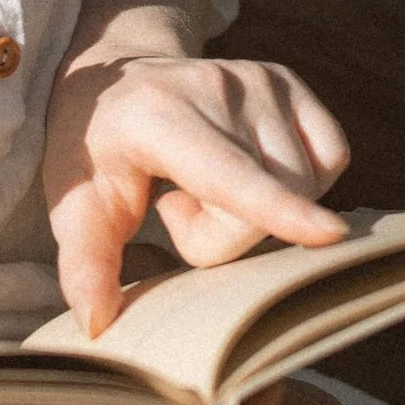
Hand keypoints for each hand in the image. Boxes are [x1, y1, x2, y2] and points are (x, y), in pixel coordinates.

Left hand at [44, 49, 351, 331]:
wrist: (116, 84)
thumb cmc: (92, 154)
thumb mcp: (74, 208)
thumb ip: (84, 266)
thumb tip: (97, 325)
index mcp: (157, 118)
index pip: (228, 175)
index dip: (277, 208)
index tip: (329, 234)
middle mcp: (216, 86)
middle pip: (266, 201)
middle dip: (226, 236)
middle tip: (175, 211)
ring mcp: (259, 79)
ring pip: (305, 184)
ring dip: (261, 211)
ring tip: (205, 187)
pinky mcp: (288, 81)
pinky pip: (331, 157)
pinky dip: (301, 184)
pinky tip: (249, 171)